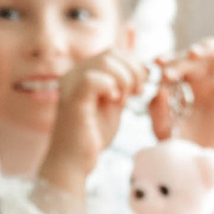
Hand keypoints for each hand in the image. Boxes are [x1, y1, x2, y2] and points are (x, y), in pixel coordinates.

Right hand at [35, 47, 146, 197]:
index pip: (113, 52)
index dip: (133, 65)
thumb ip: (124, 83)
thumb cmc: (93, 134)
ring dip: (124, 80)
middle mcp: (73, 73)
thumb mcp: (115, 102)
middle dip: (133, 71)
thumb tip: (144, 66)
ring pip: (105, 61)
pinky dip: (109, 87)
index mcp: (82, 72)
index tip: (141, 87)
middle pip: (111, 53)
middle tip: (137, 93)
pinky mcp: (71, 98)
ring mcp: (70, 83)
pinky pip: (92, 79)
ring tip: (124, 100)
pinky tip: (114, 102)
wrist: (74, 161)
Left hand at [157, 35, 213, 156]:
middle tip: (167, 72)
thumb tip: (161, 89)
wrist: (203, 170)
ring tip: (193, 54)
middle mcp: (203, 83)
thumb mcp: (163, 129)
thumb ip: (158, 111)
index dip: (166, 61)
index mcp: (183, 87)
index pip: (175, 65)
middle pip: (195, 58)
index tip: (155, 64)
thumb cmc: (182, 150)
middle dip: (179, 61)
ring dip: (207, 49)